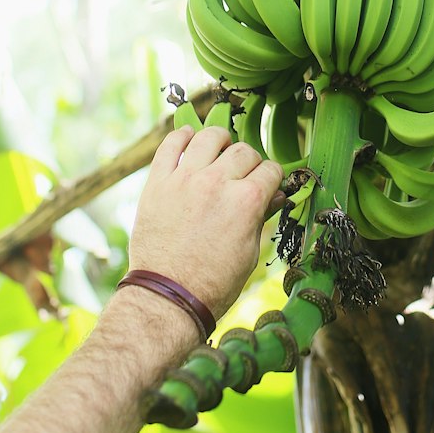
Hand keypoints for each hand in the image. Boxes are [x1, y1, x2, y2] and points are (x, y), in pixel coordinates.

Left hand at [128, 127, 283, 320]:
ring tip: (219, 149)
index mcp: (247, 201)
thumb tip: (275, 195)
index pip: (270, 169)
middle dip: (249, 161)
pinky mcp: (158, 183)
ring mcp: (185, 180)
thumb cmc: (213, 283)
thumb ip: (261, 217)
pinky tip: (188, 138)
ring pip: (209, 137)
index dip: (272, 177)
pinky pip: (170, 145)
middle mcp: (217, 183)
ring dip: (220, 140)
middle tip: (243, 175)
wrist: (169, 297)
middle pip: (243, 151)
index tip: (267, 183)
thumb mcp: (249, 253)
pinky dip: (181, 136)